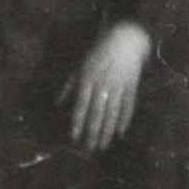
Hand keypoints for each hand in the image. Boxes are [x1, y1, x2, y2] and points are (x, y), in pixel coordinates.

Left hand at [63, 21, 151, 151]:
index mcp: (88, 79)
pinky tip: (121, 132)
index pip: (81, 105)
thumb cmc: (98, 53)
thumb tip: (57, 104)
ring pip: (113, 112)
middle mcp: (103, 84)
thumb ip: (69, 86)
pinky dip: (125, 119)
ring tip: (103, 146)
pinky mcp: (132, 85)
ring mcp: (119, 85)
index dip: (77, 122)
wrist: (125, 39)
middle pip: (97, 112)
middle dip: (93, 132)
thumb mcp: (80, 66)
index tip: (74, 138)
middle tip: (90, 149)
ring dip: (108, 130)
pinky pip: (129, 105)